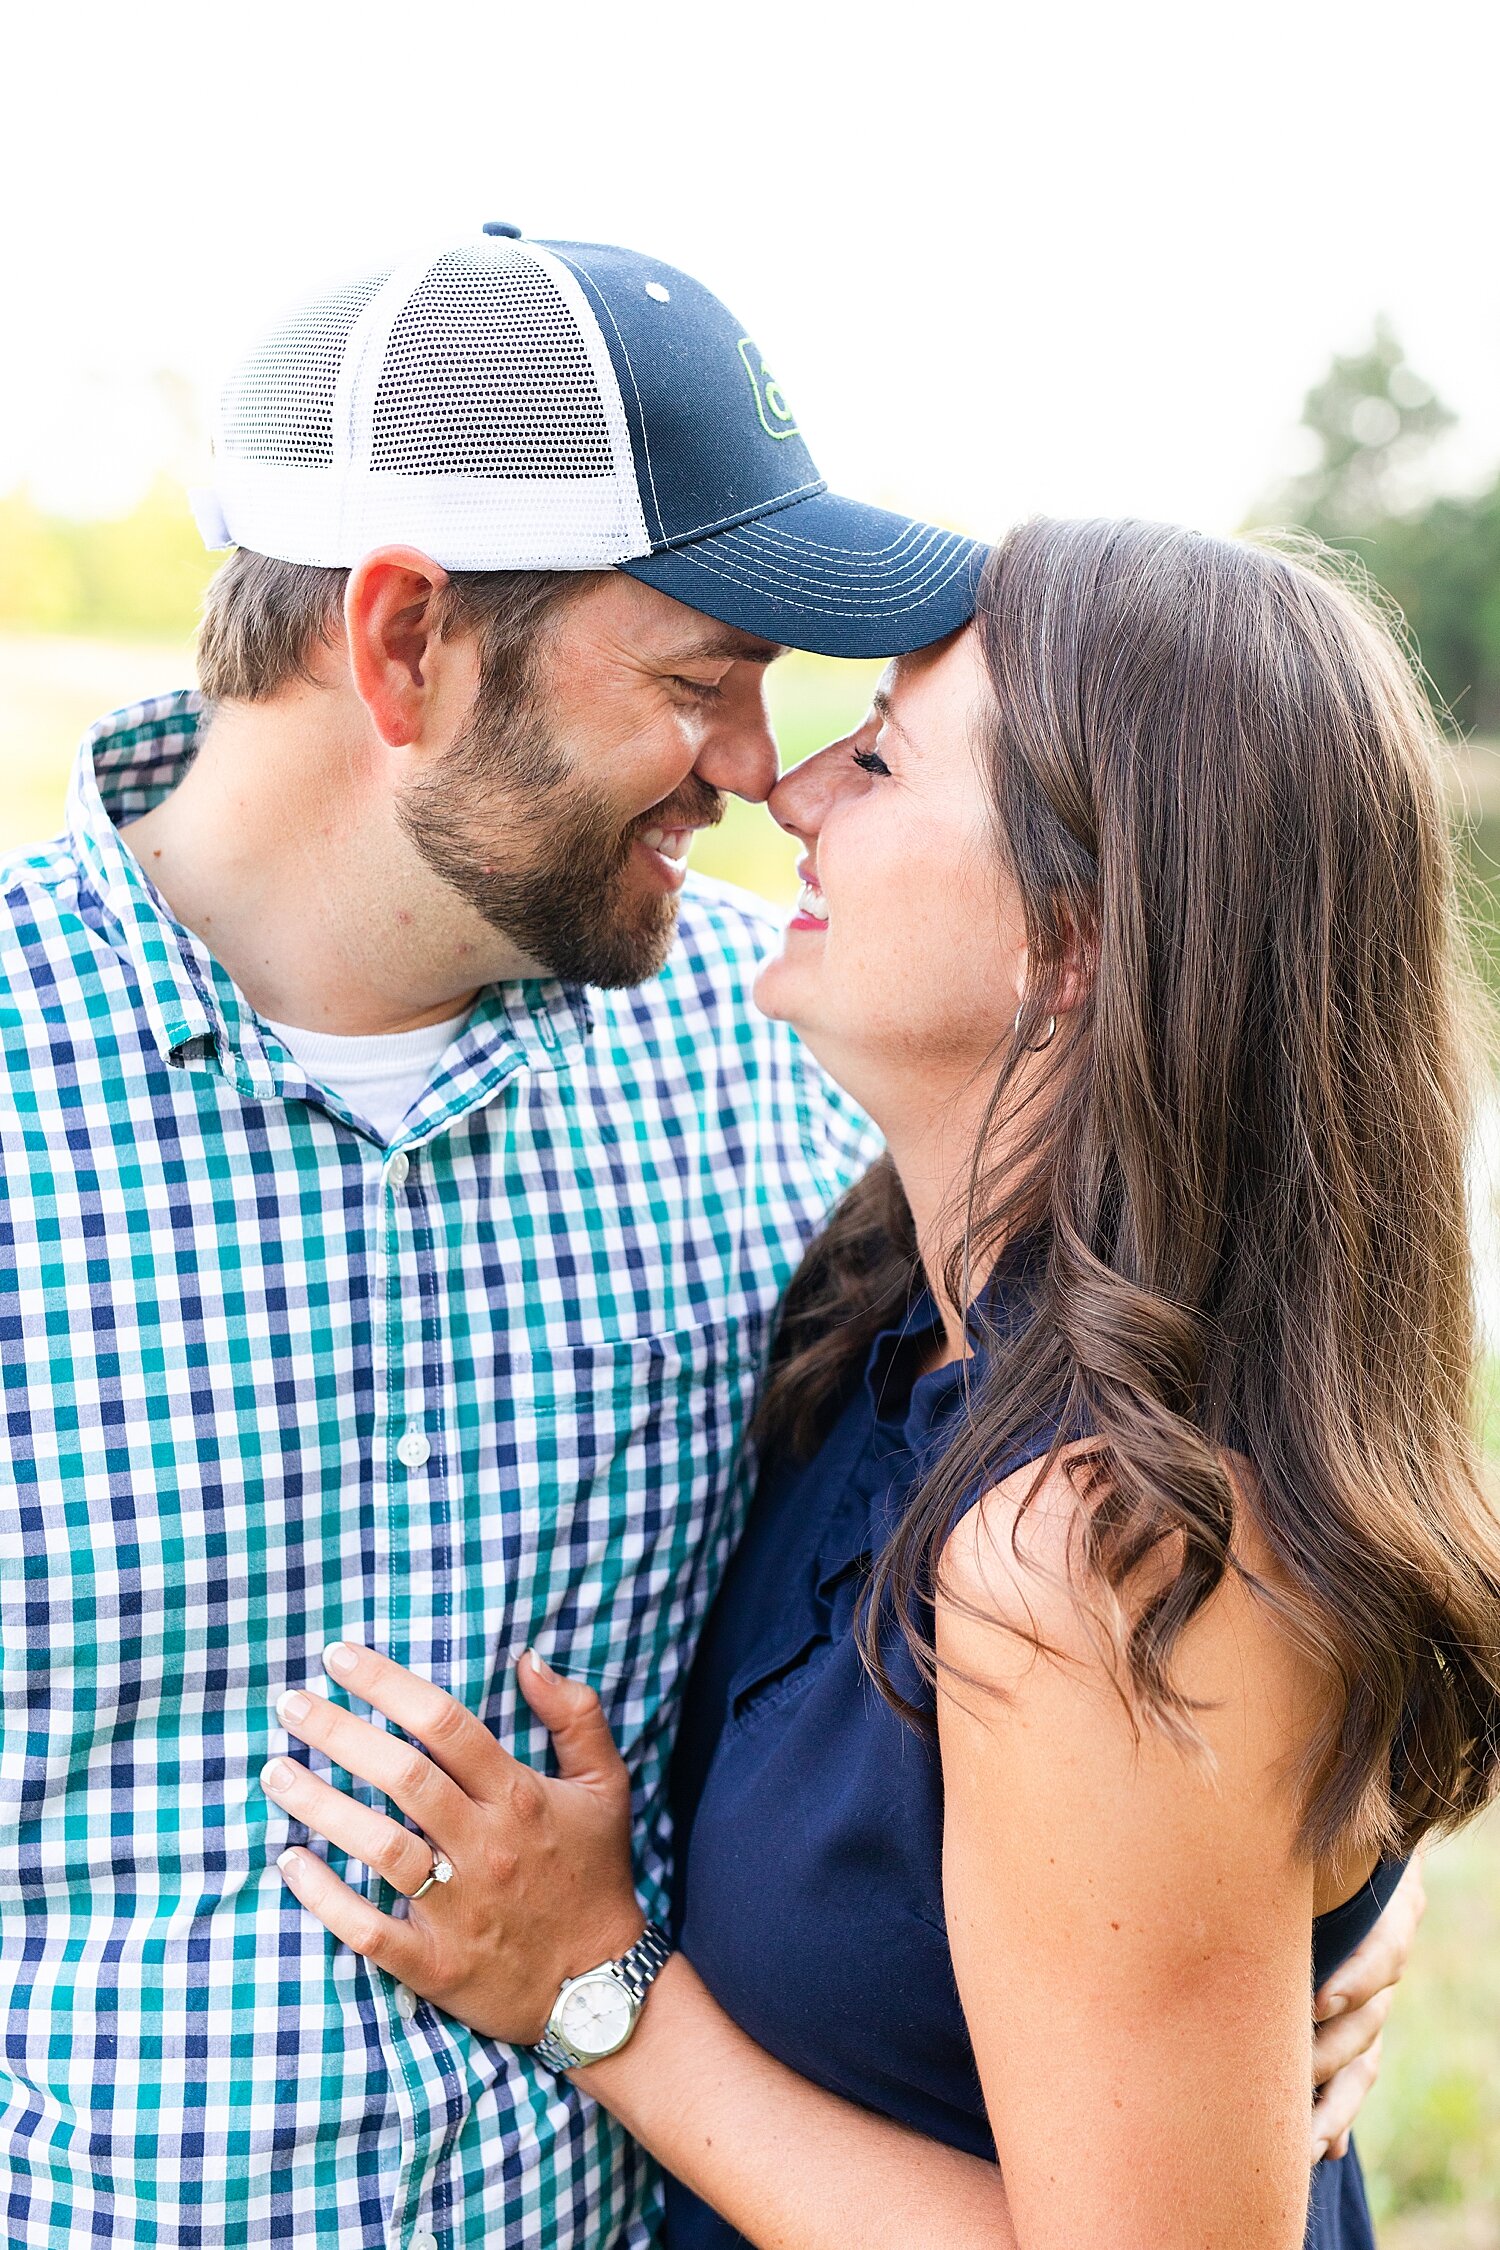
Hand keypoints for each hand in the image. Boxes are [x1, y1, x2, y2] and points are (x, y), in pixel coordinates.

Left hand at [261, 1642, 645, 2042]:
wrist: (599, 1987)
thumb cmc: (594, 1874)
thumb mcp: (607, 1785)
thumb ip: (575, 1715)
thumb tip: (529, 1659)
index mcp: (519, 1796)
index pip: (445, 1724)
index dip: (387, 1684)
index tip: (339, 1658)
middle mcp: (485, 1847)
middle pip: (404, 1777)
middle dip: (339, 1733)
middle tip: (291, 1706)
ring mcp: (458, 1909)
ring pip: (379, 1847)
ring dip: (320, 1806)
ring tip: (275, 1773)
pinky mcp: (435, 1965)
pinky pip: (368, 1930)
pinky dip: (324, 1896)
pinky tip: (289, 1861)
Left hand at [1310, 1857, 1425, 2161]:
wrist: (1346, 1856)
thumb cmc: (1312, 1833)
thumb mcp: (1318, 1836)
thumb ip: (1294, 1848)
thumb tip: (1239, 1832)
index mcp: (1388, 1908)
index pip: (1384, 1949)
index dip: (1357, 1978)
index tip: (1320, 2002)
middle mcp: (1383, 1961)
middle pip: (1371, 2018)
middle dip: (1333, 2052)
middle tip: (1295, 2074)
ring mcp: (1374, 2002)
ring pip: (1365, 2060)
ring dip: (1338, 2104)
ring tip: (1308, 2141)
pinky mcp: (1358, 2030)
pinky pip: (1357, 2080)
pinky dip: (1341, 2113)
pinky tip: (1325, 2148)